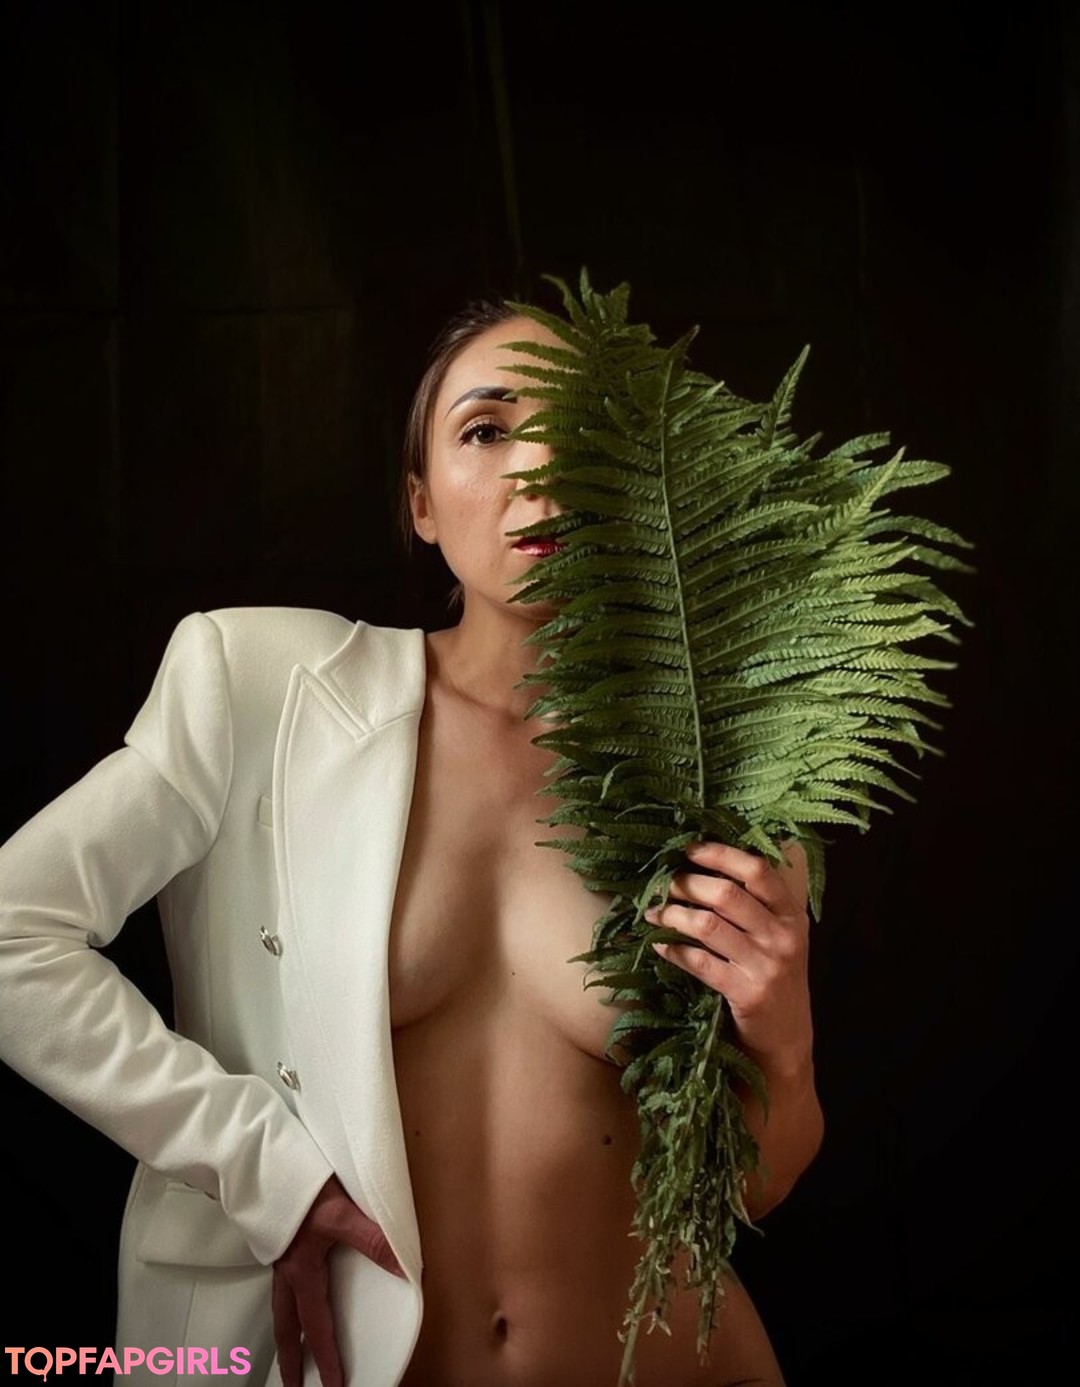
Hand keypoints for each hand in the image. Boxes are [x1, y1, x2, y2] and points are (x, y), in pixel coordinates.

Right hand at [272, 1174, 406, 1386]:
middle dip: (291, 1358)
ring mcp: (279, 1255)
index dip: (328, 1358)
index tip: (335, 1386)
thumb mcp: (340, 1213)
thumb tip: (404, 1268)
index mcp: (301, 1272)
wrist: (263, 1159)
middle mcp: (287, 1270)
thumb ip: (373, 1241)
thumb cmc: (299, 1186)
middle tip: (292, 1385)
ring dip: (286, 1331)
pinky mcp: (277, 1238)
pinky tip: (292, 1292)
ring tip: (289, 1349)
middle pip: (287, 1326)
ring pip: (279, 1305)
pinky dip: (284, 1299)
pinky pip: (280, 1281)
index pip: (317, 1326)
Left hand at [645, 838, 811, 1074]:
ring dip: (672, 914)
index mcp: (791, 914)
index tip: (689, 849)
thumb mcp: (778, 936)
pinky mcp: (746, 993)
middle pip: (726, 894)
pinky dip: (673, 949)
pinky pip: (699, 962)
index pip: (757, 870)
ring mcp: (766, 965)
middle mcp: (782, 936)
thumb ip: (755, 904)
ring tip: (652, 911)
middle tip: (662, 883)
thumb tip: (702, 866)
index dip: (720, 854)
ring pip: (707, 925)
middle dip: (686, 884)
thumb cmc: (774, 976)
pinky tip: (659, 944)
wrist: (787, 1038)